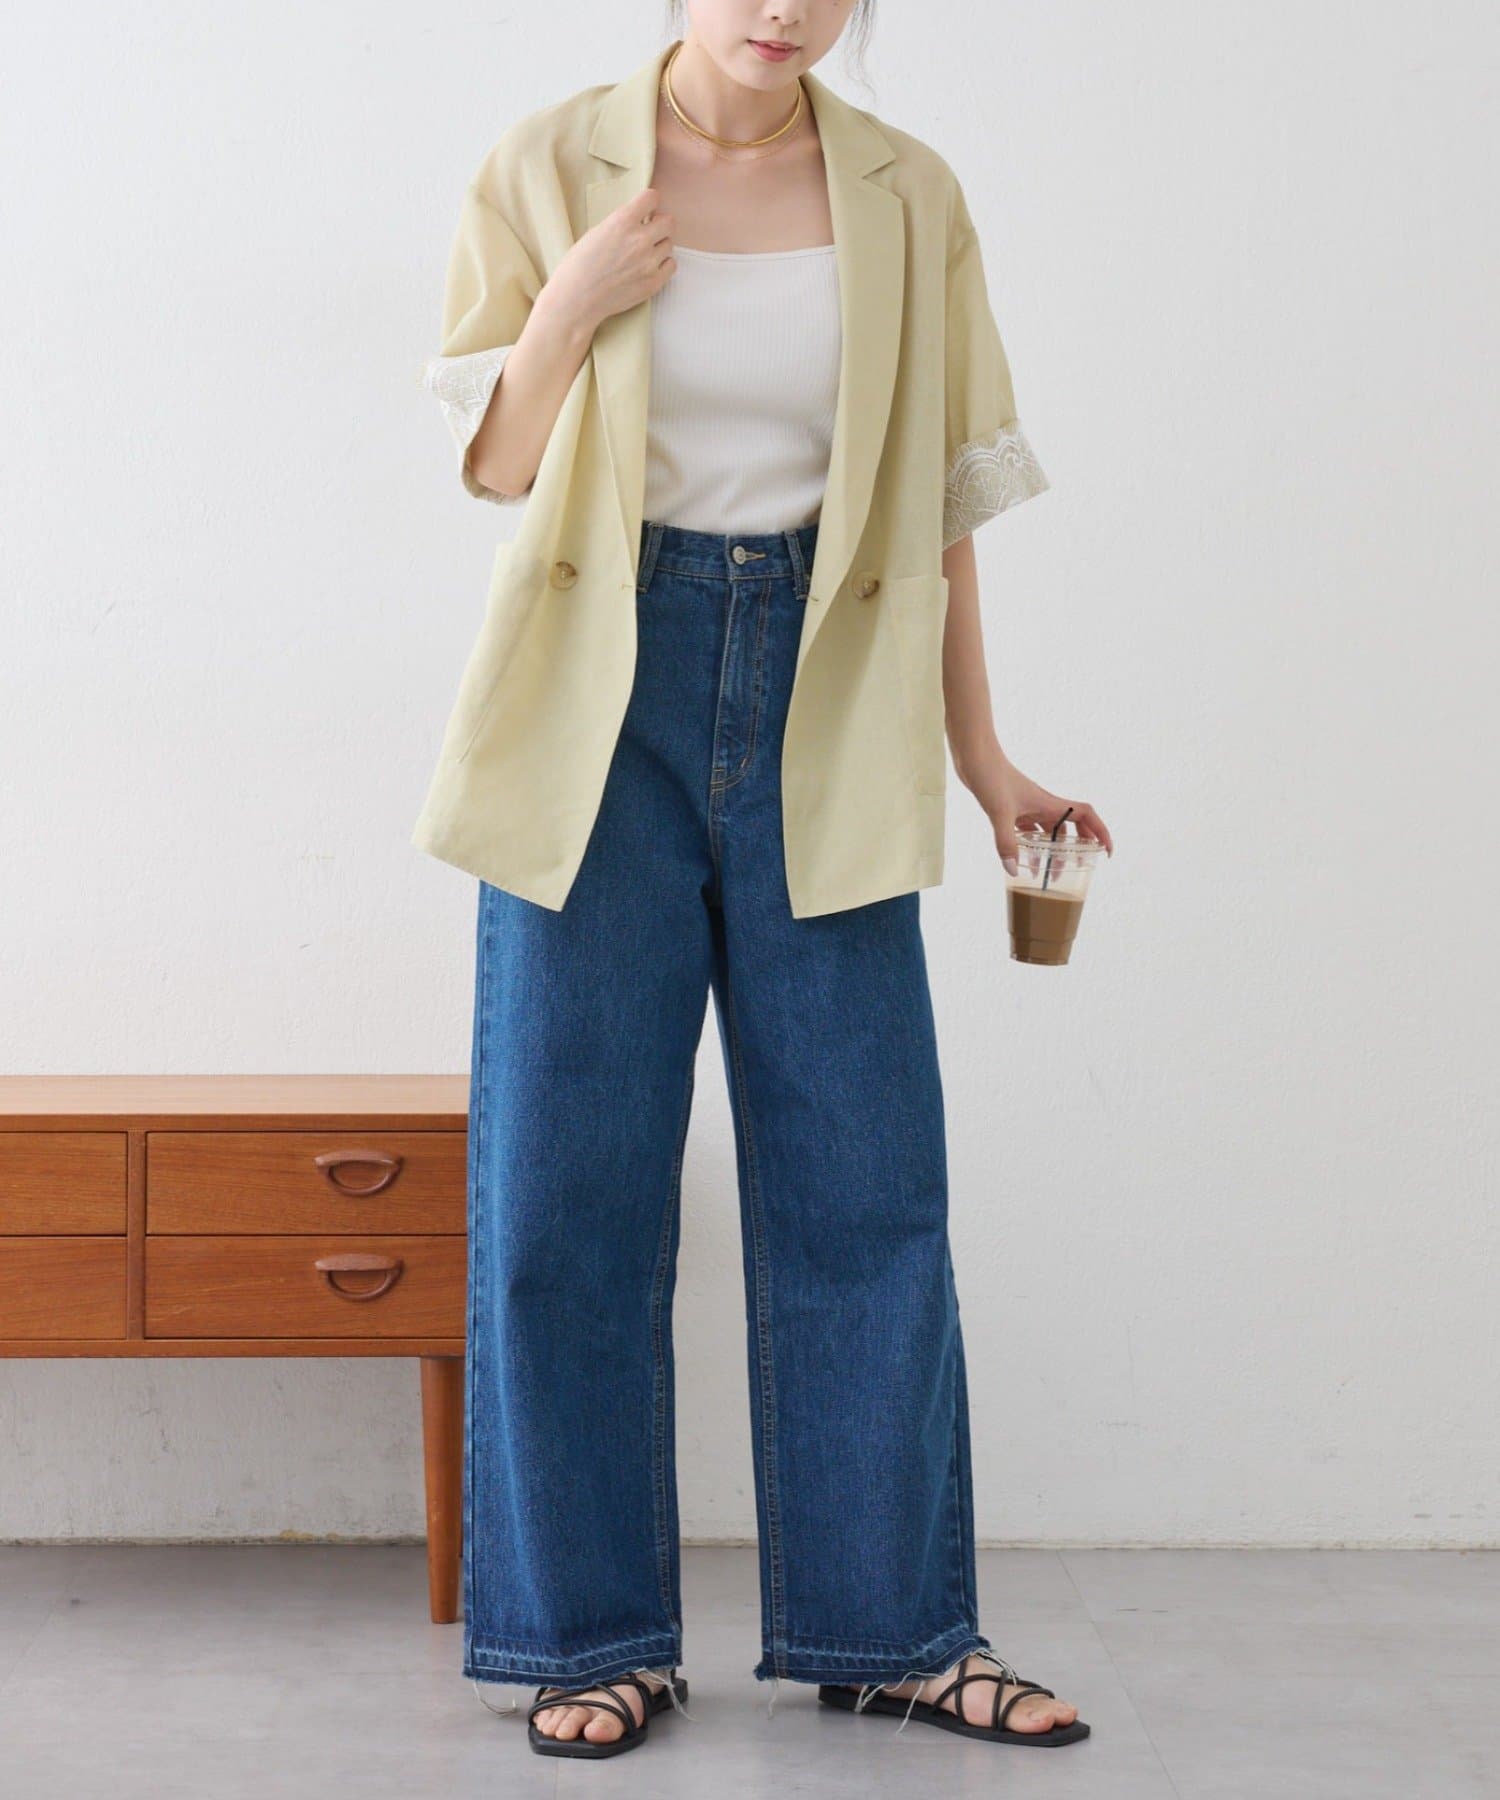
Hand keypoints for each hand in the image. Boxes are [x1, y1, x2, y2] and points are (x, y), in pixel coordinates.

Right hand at [547, 186, 677, 334]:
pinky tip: (649, 267)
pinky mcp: (653, 283)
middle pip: (669, 222)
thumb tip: (639, 220)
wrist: (577, 298)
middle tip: (648, 232)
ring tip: (643, 254)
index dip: (650, 203)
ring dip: (659, 246)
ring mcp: (649, 263)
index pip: (652, 198)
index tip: (646, 210)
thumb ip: (622, 224)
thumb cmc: (579, 266)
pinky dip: (663, 264)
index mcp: (622, 222)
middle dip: (659, 224)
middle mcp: (639, 240)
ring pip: (669, 244)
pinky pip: (671, 265)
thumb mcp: (597, 232)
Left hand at [960, 743, 1112, 876]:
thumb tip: (1013, 870)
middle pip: (1071, 827)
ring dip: (1051, 851)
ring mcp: (1028, 806)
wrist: (974, 756)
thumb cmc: (991, 776)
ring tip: (1046, 873)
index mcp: (1050, 803)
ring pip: (1048, 832)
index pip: (1086, 815)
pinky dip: (1029, 845)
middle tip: (1072, 870)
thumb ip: (1006, 842)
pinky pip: (1028, 830)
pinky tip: (1021, 859)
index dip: (1101, 832)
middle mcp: (1043, 805)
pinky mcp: (1012, 808)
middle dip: (1076, 849)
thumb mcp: (999, 812)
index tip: (1105, 851)